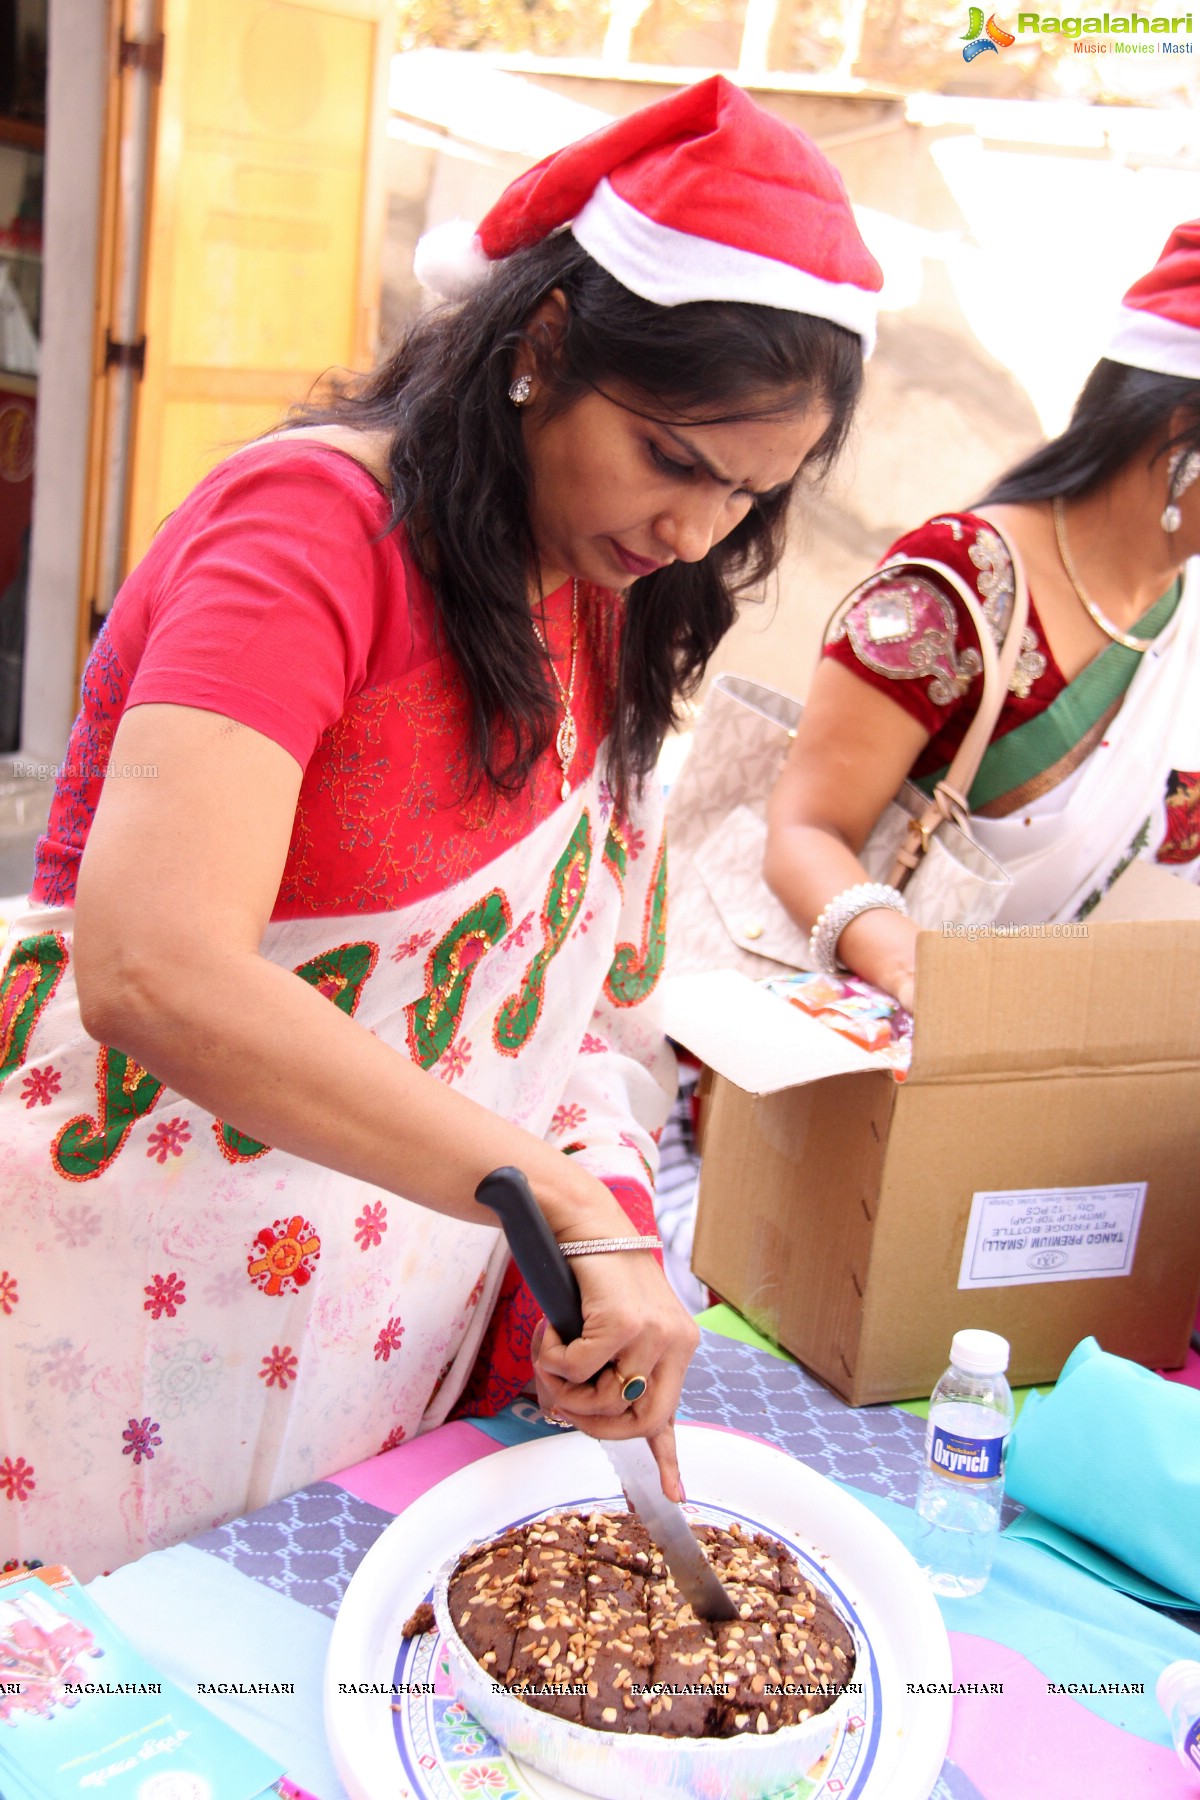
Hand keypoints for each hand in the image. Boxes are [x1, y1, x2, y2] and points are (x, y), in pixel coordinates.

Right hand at [530, 1252, 698, 1501]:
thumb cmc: (589, 1275)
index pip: (672, 1412)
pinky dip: (553, 1360)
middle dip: (593, 1424)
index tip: (676, 1496)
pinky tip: (547, 1335)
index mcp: (677, 1346)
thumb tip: (571, 1413)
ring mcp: (653, 1333)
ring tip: (548, 1358)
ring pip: (605, 1399)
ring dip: (565, 1390)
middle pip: (641, 1420)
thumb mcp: (609, 1326)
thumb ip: (606, 1369)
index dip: (670, 1459)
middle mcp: (675, 1342)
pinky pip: (579, 1369)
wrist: (583, 1221)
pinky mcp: (625, 1322)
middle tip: (560, 1404)